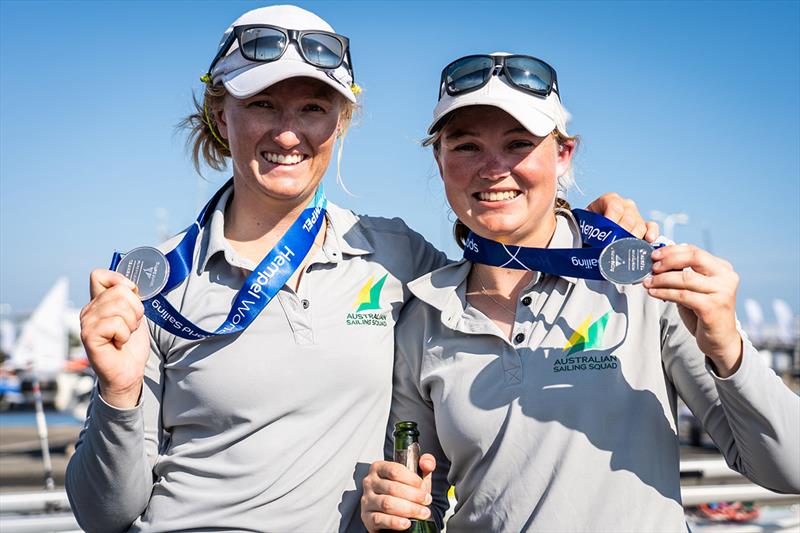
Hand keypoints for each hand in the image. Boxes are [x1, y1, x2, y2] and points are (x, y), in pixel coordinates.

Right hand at [79, 269, 148, 407]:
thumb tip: (131, 284)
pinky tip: (118, 343)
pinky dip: (125, 335)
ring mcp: (86, 322)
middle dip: (135, 309)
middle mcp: (89, 309)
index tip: (131, 295)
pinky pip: (116, 323)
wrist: (128, 371)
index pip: (99, 275)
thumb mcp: (134, 314)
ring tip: (124, 335)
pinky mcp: (89, 336)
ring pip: (120, 307)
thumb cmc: (131, 344)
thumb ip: (130, 297)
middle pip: (119, 291)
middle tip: (130, 326)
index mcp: (98, 301)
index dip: (118, 280)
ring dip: (131, 324)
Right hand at [361, 454, 435, 531]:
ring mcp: (367, 500)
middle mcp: (370, 482)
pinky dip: (395, 522)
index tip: (423, 487)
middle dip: (414, 495)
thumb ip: (425, 464)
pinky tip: (406, 523)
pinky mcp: (367, 518)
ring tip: (422, 513)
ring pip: (387, 504)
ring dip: (408, 509)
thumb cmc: (405, 491)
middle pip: (392, 488)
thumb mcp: (416, 476)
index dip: (412, 479)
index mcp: (379, 468)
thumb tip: (427, 464)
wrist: (397, 512)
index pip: (394, 470)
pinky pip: (380, 519)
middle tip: (426, 501)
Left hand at [586, 192, 658, 242]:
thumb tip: (587, 241)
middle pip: (628, 218)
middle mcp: (625, 205)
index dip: (611, 221)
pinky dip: (651, 233)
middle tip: (613, 247)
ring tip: (624, 249)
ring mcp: (636, 214)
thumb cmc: (589, 226)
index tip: (606, 234)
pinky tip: (648, 240)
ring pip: (639, 225)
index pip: (614, 207)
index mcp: (610, 199)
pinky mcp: (644, 225)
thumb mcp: (586, 223)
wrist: (594, 228)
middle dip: (621, 234)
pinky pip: (651, 226)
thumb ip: (588, 228)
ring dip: (632, 238)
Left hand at [643, 245, 742, 376]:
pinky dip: (665, 292)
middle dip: (669, 260)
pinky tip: (654, 293)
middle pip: (694, 258)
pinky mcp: (713, 307)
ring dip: (662, 279)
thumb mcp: (695, 288)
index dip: (672, 251)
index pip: (695, 251)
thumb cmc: (704, 312)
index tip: (655, 255)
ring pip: (685, 278)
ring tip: (648, 282)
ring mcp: (722, 292)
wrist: (720, 339)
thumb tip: (658, 262)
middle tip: (652, 267)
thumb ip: (683, 274)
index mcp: (722, 268)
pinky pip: (683, 295)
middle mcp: (726, 277)